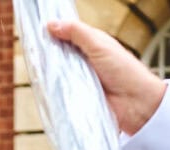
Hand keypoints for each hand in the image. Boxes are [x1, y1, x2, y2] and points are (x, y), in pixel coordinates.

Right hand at [45, 19, 166, 134]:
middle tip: (32, 52)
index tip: (36, 32)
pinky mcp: (77, 100)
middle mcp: (84, 63)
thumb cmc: (124, 70)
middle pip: (58, 56)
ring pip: (57, 75)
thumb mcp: (99, 44)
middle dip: (46, 54)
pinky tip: (44, 88)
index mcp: (91, 46)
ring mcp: (80, 82)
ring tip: (36, 69)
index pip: (66, 36)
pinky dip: (54, 92)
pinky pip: (61, 95)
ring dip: (49, 74)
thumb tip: (51, 24)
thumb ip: (76, 32)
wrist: (136, 104)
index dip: (53, 34)